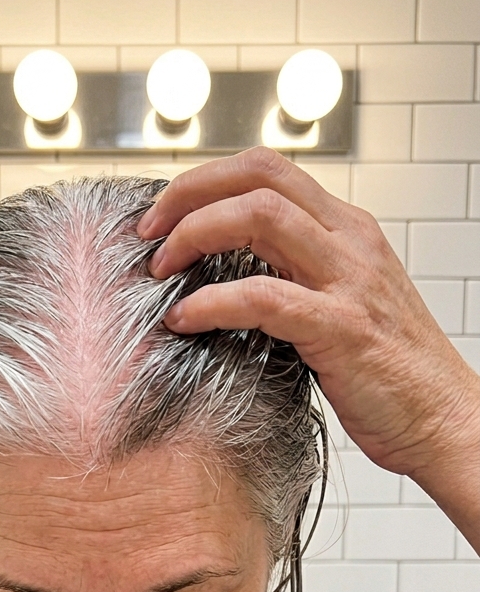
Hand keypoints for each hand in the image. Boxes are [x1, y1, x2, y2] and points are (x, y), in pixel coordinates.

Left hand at [138, 148, 479, 513]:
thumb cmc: (390, 376)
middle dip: (188, 194)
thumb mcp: (340, 307)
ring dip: (194, 234)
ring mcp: (349, 281)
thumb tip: (224, 282)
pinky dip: (211, 302)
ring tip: (161, 268)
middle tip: (148, 232)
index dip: (206, 181)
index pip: (267, 171)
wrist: (444, 420)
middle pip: (258, 176)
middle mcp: (350, 243)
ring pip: (259, 216)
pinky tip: (184, 318)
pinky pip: (263, 297)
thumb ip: (294, 282)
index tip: (165, 215)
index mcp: (347, 232)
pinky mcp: (341, 328)